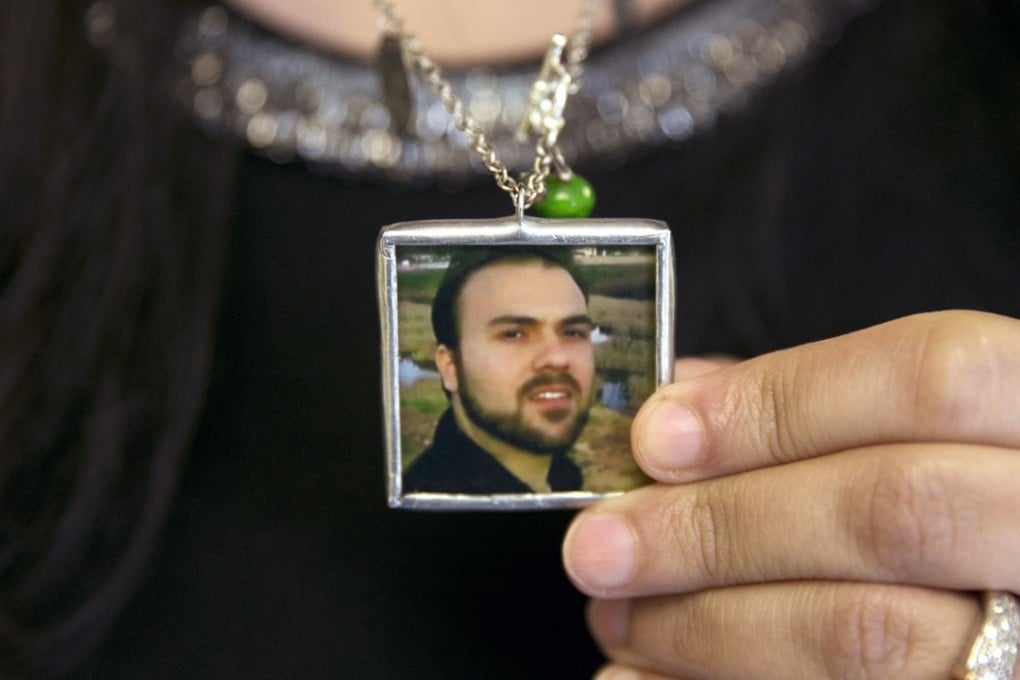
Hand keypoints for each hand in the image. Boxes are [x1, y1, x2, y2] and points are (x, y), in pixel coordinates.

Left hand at [562, 310, 1019, 678]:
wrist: (1018, 589)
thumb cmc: (970, 491)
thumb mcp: (935, 426)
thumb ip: (824, 403)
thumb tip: (687, 396)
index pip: (924, 380)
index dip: (777, 404)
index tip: (656, 436)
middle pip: (886, 512)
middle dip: (720, 528)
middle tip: (600, 547)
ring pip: (870, 633)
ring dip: (711, 627)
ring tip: (619, 617)